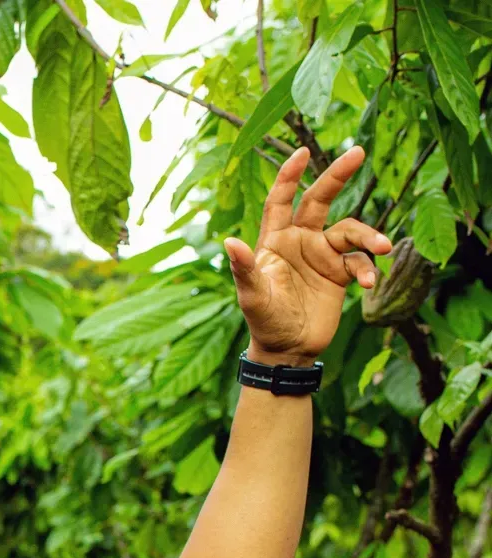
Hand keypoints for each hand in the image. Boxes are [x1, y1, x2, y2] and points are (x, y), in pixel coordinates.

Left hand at [224, 145, 391, 366]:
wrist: (287, 351)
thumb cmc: (264, 322)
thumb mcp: (253, 297)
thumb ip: (245, 269)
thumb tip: (229, 242)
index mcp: (275, 241)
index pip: (280, 201)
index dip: (289, 176)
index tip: (303, 152)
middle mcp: (300, 242)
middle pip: (320, 199)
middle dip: (337, 175)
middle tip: (358, 151)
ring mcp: (322, 255)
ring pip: (350, 230)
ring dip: (368, 236)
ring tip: (384, 247)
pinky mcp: (340, 273)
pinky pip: (359, 261)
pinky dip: (367, 269)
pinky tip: (369, 283)